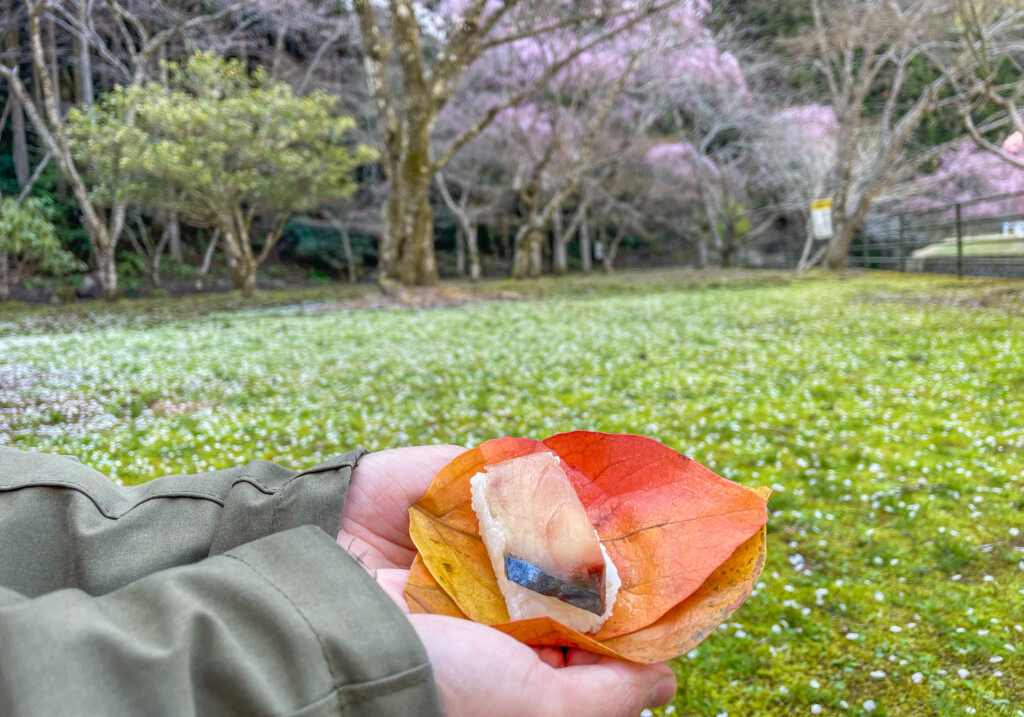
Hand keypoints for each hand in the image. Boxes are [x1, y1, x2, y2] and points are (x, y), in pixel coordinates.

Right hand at [338, 445, 677, 716]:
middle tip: (676, 538)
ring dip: (598, 509)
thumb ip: (603, 696)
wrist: (331, 603)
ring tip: (650, 502)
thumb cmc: (439, 674)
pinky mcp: (463, 487)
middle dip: (624, 557)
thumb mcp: (534, 709)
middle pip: (586, 569)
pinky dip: (558, 474)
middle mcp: (508, 596)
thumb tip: (668, 676)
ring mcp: (486, 539)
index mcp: (523, 651)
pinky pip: (524, 474)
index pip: (598, 630)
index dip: (639, 614)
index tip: (683, 592)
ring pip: (563, 517)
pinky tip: (597, 478)